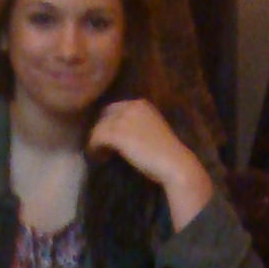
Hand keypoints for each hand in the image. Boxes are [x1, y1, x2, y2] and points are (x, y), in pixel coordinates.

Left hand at [87, 99, 211, 224]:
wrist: (174, 163)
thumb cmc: (166, 152)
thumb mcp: (151, 130)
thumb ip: (136, 125)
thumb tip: (119, 134)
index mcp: (141, 104)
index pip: (115, 109)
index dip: (110, 123)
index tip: (109, 138)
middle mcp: (131, 106)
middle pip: (104, 116)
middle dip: (101, 130)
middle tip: (101, 146)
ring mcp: (123, 119)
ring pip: (98, 127)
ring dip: (96, 141)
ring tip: (100, 154)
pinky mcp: (116, 133)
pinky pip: (96, 138)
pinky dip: (94, 148)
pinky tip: (100, 158)